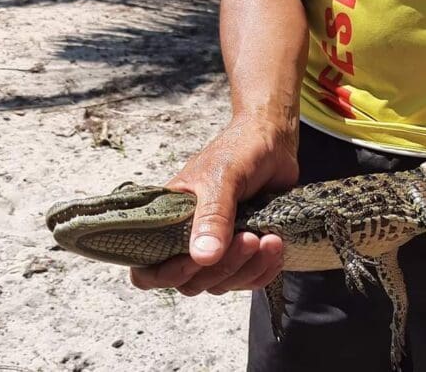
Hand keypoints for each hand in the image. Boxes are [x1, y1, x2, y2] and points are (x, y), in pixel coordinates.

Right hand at [129, 114, 298, 294]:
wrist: (274, 142)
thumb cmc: (240, 151)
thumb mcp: (222, 178)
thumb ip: (212, 217)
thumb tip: (203, 257)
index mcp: (167, 220)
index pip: (148, 270)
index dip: (168, 275)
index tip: (198, 260)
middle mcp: (188, 239)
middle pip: (192, 282)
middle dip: (223, 268)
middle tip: (249, 239)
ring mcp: (218, 247)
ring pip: (222, 283)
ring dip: (248, 269)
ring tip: (271, 240)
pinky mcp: (244, 251)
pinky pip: (249, 278)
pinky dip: (264, 270)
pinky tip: (276, 247)